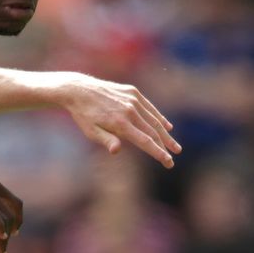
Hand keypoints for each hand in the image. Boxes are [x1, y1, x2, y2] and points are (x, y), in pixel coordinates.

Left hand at [59, 74, 180, 167]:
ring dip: (166, 134)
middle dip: (165, 146)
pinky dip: (159, 117)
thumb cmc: (84, 115)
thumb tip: (117, 150)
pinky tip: (167, 126)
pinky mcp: (132, 92)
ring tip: (175, 147)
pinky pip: (150, 107)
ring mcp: (132, 99)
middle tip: (173, 159)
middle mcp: (129, 110)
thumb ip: (106, 140)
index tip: (168, 162)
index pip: (145, 141)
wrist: (78, 90)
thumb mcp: (90, 131)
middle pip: (153, 132)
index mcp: (120, 123)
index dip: (158, 153)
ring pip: (154, 120)